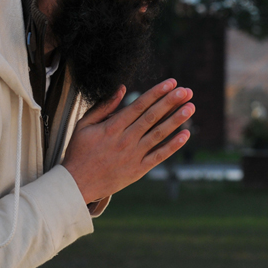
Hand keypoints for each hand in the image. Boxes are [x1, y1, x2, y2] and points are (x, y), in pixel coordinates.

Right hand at [62, 79, 194, 203]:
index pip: (139, 105)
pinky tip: (186, 134)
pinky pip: (159, 156)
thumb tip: (122, 89)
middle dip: (171, 102)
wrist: (76, 184)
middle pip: (152, 116)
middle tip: (187, 91)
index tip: (171, 83)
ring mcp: (133, 155)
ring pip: (159, 134)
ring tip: (190, 107)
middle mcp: (125, 139)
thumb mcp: (84, 125)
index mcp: (112, 126)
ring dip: (176, 120)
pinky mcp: (138, 170)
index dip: (157, 92)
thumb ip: (104, 106)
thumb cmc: (79, 152)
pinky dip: (173, 146)